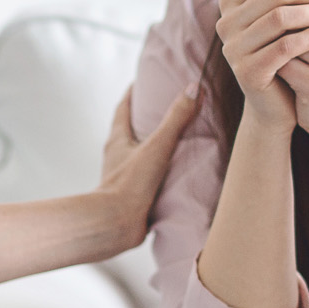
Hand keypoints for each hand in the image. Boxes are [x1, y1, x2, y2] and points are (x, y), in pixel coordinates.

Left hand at [94, 85, 195, 254]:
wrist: (115, 225)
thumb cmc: (131, 184)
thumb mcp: (157, 146)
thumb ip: (175, 119)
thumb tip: (193, 87)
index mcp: (117, 140)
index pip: (123, 109)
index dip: (133, 94)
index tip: (143, 82)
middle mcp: (116, 156)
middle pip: (128, 131)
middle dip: (144, 120)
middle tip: (164, 110)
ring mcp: (121, 176)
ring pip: (136, 155)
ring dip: (151, 148)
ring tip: (173, 142)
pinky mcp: (130, 196)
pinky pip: (144, 177)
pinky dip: (156, 172)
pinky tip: (171, 175)